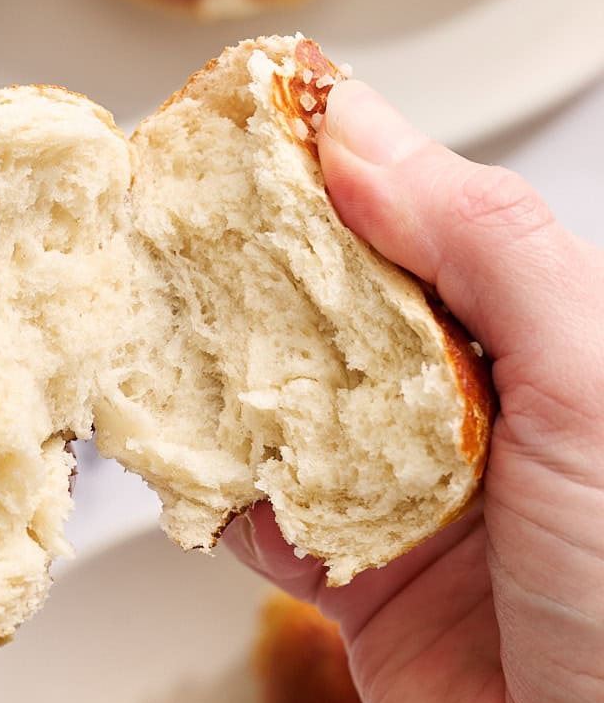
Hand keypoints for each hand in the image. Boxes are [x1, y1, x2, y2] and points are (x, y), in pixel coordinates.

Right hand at [225, 82, 603, 702]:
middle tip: (163, 218)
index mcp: (543, 334)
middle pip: (337, 304)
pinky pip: (262, 514)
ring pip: (286, 403)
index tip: (241, 126)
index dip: (332, 164)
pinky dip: (216, 488)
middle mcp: (476, 405)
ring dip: (218, 370)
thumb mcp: (593, 387)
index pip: (423, 214)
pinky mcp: (355, 576)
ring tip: (143, 322)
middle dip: (253, 265)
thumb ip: (488, 249)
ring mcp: (409, 492)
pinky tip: (174, 455)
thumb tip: (361, 138)